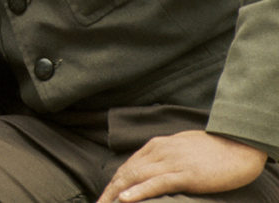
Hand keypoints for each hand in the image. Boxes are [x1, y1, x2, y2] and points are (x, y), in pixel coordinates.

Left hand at [97, 130, 266, 201]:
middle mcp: (158, 152)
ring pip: (136, 178)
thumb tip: (153, 168)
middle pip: (126, 173)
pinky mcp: (185, 174)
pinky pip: (157, 183)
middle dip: (109, 191)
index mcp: (156, 146)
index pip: (128, 166)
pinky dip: (139, 191)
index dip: (114, 183)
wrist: (238, 145)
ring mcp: (171, 163)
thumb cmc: (212, 149)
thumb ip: (165, 157)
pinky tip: (125, 199)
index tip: (104, 196)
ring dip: (116, 193)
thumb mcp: (181, 149)